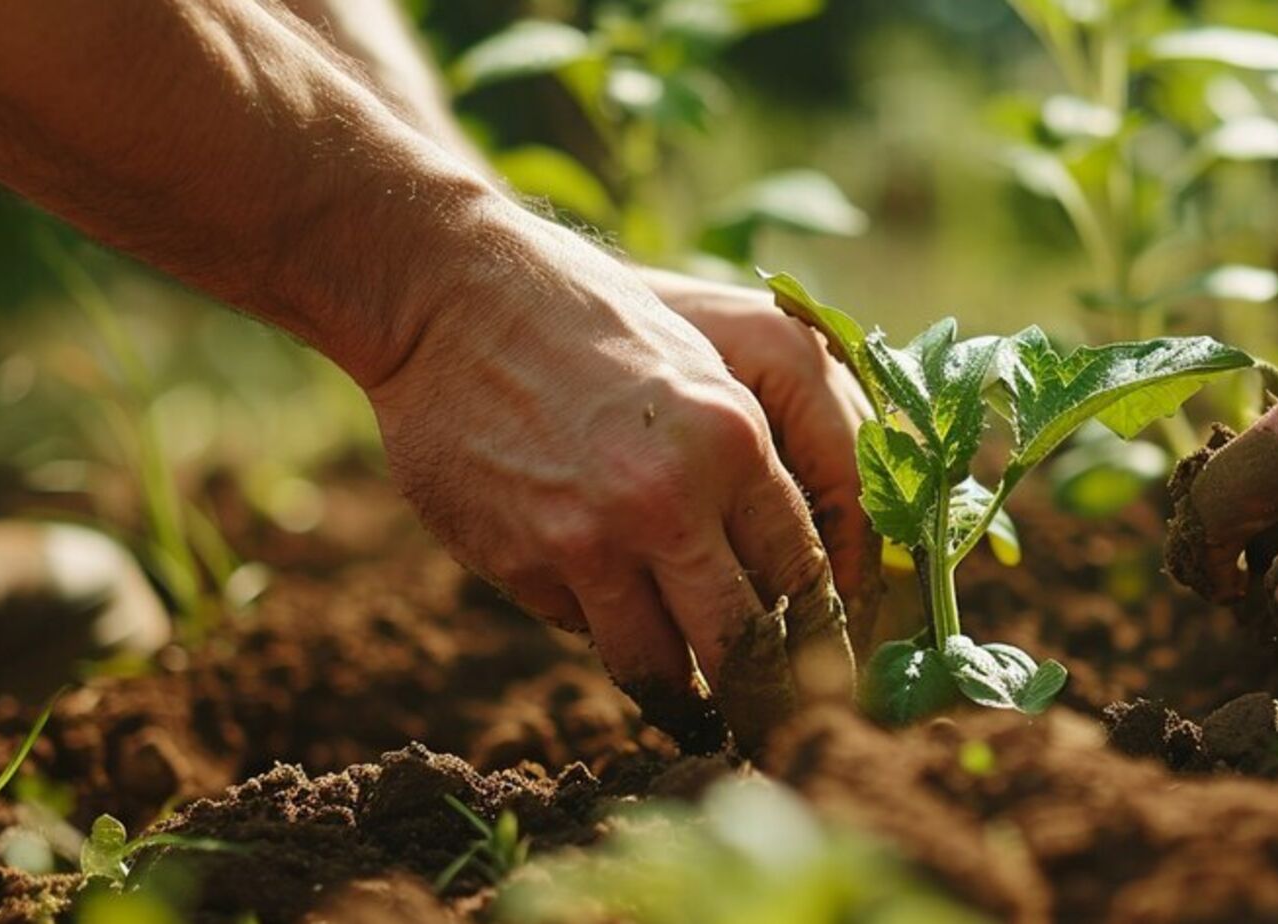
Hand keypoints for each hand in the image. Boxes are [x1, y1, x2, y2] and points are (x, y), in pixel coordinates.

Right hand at [365, 219, 852, 751]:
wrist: (455, 300)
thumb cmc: (592, 325)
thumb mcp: (703, 367)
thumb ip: (748, 464)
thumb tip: (789, 569)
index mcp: (735, 442)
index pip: (803, 573)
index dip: (816, 629)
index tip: (822, 661)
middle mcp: (671, 500)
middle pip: (744, 641)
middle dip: (766, 694)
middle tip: (776, 721)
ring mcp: (592, 541)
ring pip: (662, 666)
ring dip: (684, 694)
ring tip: (700, 712)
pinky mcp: (527, 563)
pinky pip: (585, 630)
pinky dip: (602, 627)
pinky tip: (599, 599)